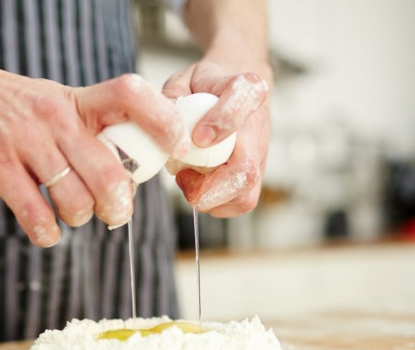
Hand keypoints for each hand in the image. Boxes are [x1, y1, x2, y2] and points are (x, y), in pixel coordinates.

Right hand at [0, 44, 188, 245]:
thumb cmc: (2, 101)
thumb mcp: (52, 101)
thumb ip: (85, 130)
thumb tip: (124, 175)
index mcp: (76, 99)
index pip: (132, 96)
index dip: (162, 122)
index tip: (175, 151)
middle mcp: (56, 116)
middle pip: (110, 171)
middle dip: (118, 206)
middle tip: (113, 216)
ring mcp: (24, 139)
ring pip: (75, 198)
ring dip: (77, 219)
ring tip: (67, 216)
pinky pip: (34, 211)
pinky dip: (45, 231)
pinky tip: (43, 229)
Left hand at [163, 59, 270, 216]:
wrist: (237, 87)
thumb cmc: (209, 86)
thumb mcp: (184, 80)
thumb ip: (170, 98)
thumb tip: (155, 124)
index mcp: (245, 90)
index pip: (243, 101)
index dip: (222, 121)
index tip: (198, 137)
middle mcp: (257, 128)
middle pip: (247, 169)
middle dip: (210, 185)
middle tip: (182, 176)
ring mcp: (258, 156)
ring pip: (246, 195)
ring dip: (210, 198)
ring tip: (186, 179)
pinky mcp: (254, 176)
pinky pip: (239, 203)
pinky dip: (214, 203)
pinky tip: (197, 184)